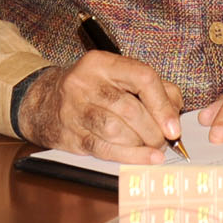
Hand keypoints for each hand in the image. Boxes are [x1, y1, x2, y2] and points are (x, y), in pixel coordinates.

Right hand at [18, 53, 183, 163]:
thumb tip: (175, 112)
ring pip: (116, 130)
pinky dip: (129, 157)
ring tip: (152, 147)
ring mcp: (74, 110)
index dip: (163, 105)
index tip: (174, 125)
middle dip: (153, 130)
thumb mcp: (119, 77)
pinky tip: (144, 158)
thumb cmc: (93, 90)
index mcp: (102, 63)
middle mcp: (85, 83)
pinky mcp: (70, 136)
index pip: (142, 77)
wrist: (46, 104)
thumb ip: (153, 88)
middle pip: (130, 108)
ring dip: (141, 144)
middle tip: (165, 140)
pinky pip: (104, 149)